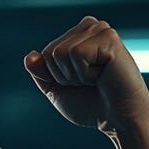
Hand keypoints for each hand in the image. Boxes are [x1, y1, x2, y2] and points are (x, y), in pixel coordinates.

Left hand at [24, 16, 148, 133]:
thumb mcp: (56, 88)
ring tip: (97, 78)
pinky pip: (76, 53)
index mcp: (78, 35)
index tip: (80, 83)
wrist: (118, 121)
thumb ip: (40, 72)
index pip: (45, 53)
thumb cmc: (91, 105)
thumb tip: (30, 56)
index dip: (56, 76)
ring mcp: (101, 30)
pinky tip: (104, 74)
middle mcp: (90, 27)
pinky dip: (85, 72)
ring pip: (60, 52)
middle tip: (90, 83)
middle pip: (50, 51)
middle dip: (64, 75)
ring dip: (75, 75)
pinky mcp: (109, 37)